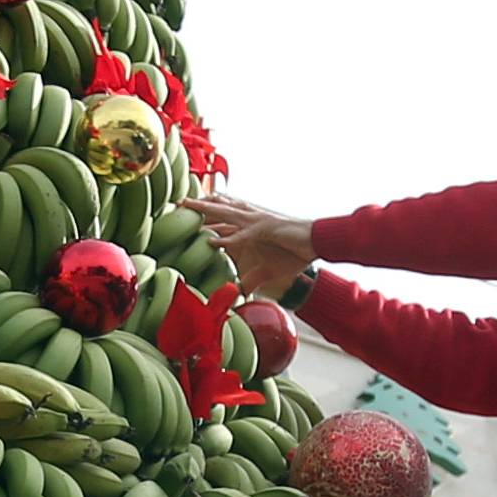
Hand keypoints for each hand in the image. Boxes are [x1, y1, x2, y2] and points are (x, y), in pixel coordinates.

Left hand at [185, 191, 316, 300]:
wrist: (318, 242)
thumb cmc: (295, 253)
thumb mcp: (269, 270)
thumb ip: (253, 280)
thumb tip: (241, 293)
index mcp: (250, 225)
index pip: (222, 217)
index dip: (204, 214)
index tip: (184, 213)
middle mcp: (251, 219)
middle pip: (218, 209)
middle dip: (197, 206)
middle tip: (177, 202)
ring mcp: (258, 222)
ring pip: (226, 214)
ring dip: (205, 210)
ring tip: (187, 206)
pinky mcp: (267, 229)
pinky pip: (244, 234)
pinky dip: (228, 239)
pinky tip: (213, 242)